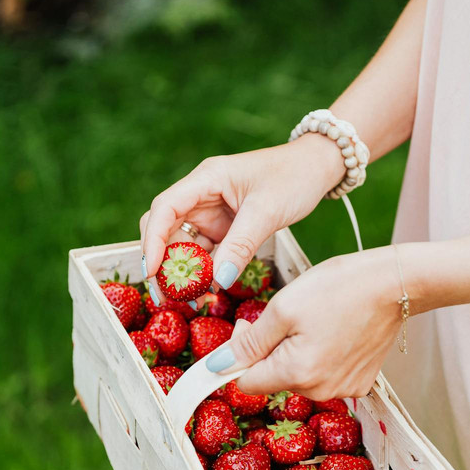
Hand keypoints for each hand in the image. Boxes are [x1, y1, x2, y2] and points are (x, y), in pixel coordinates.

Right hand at [139, 135, 343, 294]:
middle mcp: (201, 196)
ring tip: (190, 301)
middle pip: (166, 230)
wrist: (317, 169)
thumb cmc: (294, 177)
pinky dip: (204, 273)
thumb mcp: (267, 211)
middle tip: (166, 296)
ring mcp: (211, 214)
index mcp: (206, 180)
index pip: (165, 209)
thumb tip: (217, 280)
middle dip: (163, 263)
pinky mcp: (225, 229)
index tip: (152, 272)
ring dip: (184, 273)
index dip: (154, 241)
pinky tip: (207, 292)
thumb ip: (241, 245)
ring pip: (184, 246)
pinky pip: (206, 254)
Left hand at [206, 246, 402, 399]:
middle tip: (286, 315)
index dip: (239, 355)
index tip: (250, 325)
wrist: (395, 284)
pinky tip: (335, 332)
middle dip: (269, 351)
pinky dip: (321, 357)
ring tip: (316, 320)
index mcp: (297, 374)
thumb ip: (249, 341)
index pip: (245, 382)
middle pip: (273, 379)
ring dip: (295, 353)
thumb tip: (217, 366)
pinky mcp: (360, 382)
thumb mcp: (283, 308)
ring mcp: (344, 389)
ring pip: (299, 377)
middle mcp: (320, 391)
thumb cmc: (340, 287)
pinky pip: (325, 375)